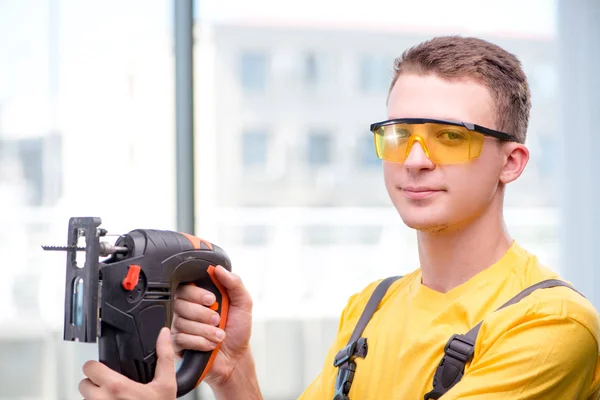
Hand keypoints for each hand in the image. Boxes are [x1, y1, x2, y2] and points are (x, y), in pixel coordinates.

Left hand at [79, 327, 175, 399]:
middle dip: (94, 383)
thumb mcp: (167, 384)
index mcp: (117, 387)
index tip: (104, 368)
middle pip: (83, 384)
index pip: (89, 368)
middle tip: (109, 385)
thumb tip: (164, 335)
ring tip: (113, 398)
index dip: (96, 366)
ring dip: (95, 398)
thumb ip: (165, 356)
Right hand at [171, 264, 252, 386]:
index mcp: (200, 296)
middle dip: (203, 314)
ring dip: (205, 330)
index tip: (211, 300)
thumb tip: (220, 269)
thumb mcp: (243, 303)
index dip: (196, 293)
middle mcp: (187, 308)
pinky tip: (210, 345)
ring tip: (219, 335)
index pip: (186, 286)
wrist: (235, 356)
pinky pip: (181, 338)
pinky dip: (200, 342)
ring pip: (182, 322)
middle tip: (218, 320)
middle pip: (180, 303)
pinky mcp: (177, 343)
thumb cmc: (238, 329)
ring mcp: (180, 325)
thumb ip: (234, 283)